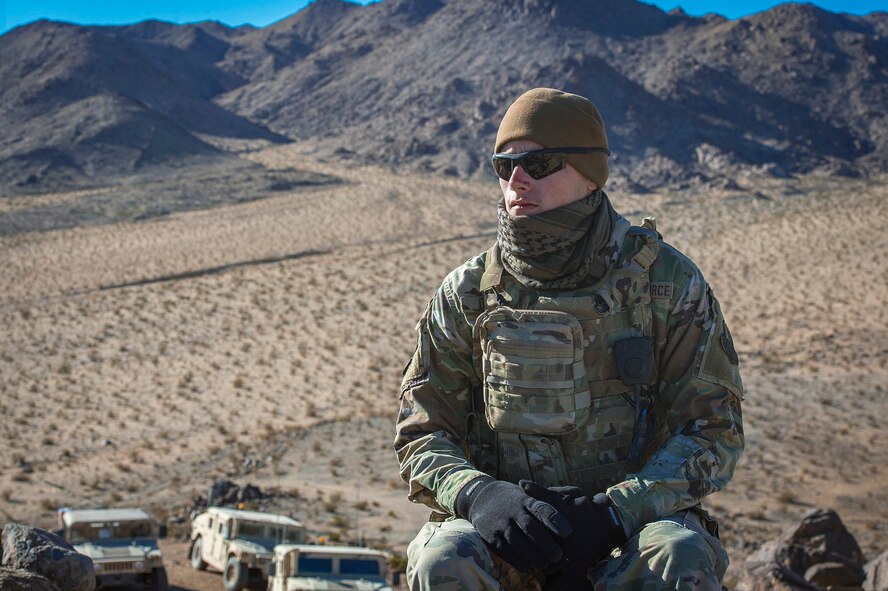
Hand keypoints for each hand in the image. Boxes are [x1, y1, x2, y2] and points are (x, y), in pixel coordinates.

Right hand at [455, 477, 572, 571]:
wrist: (482, 497)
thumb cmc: (515, 500)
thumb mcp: (529, 495)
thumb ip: (551, 498)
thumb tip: (577, 495)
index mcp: (526, 499)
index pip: (541, 508)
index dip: (555, 519)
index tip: (568, 531)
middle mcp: (513, 510)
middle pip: (530, 526)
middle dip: (545, 542)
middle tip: (559, 556)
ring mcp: (500, 523)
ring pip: (516, 540)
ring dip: (531, 554)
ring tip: (544, 565)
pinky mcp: (490, 535)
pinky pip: (503, 549)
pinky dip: (516, 559)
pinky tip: (528, 567)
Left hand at [519, 481, 626, 586]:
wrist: (607, 525)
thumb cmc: (581, 510)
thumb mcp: (559, 499)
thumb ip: (539, 493)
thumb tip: (520, 483)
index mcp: (549, 529)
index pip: (527, 540)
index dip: (527, 539)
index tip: (528, 537)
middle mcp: (556, 545)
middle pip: (534, 555)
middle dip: (534, 554)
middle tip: (537, 550)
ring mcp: (565, 561)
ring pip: (543, 570)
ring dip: (543, 567)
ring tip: (545, 561)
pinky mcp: (575, 572)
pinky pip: (554, 584)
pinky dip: (552, 583)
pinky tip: (552, 578)